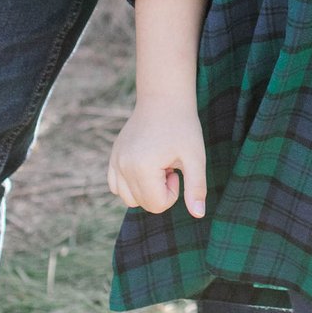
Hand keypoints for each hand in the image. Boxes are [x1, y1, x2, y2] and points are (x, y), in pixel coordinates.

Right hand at [108, 94, 208, 217]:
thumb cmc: (183, 126)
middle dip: (160, 190)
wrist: (164, 98)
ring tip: (158, 164)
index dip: (173, 192)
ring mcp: (114, 161)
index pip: (157, 205)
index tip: (177, 169)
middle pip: (143, 203)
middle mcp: (122, 166)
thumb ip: (196, 188)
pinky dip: (131, 184)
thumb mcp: (196, 157)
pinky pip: (116, 186)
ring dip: (146, 188)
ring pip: (128, 198)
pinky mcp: (113, 157)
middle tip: (169, 164)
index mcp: (141, 168)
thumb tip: (198, 214)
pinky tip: (146, 165)